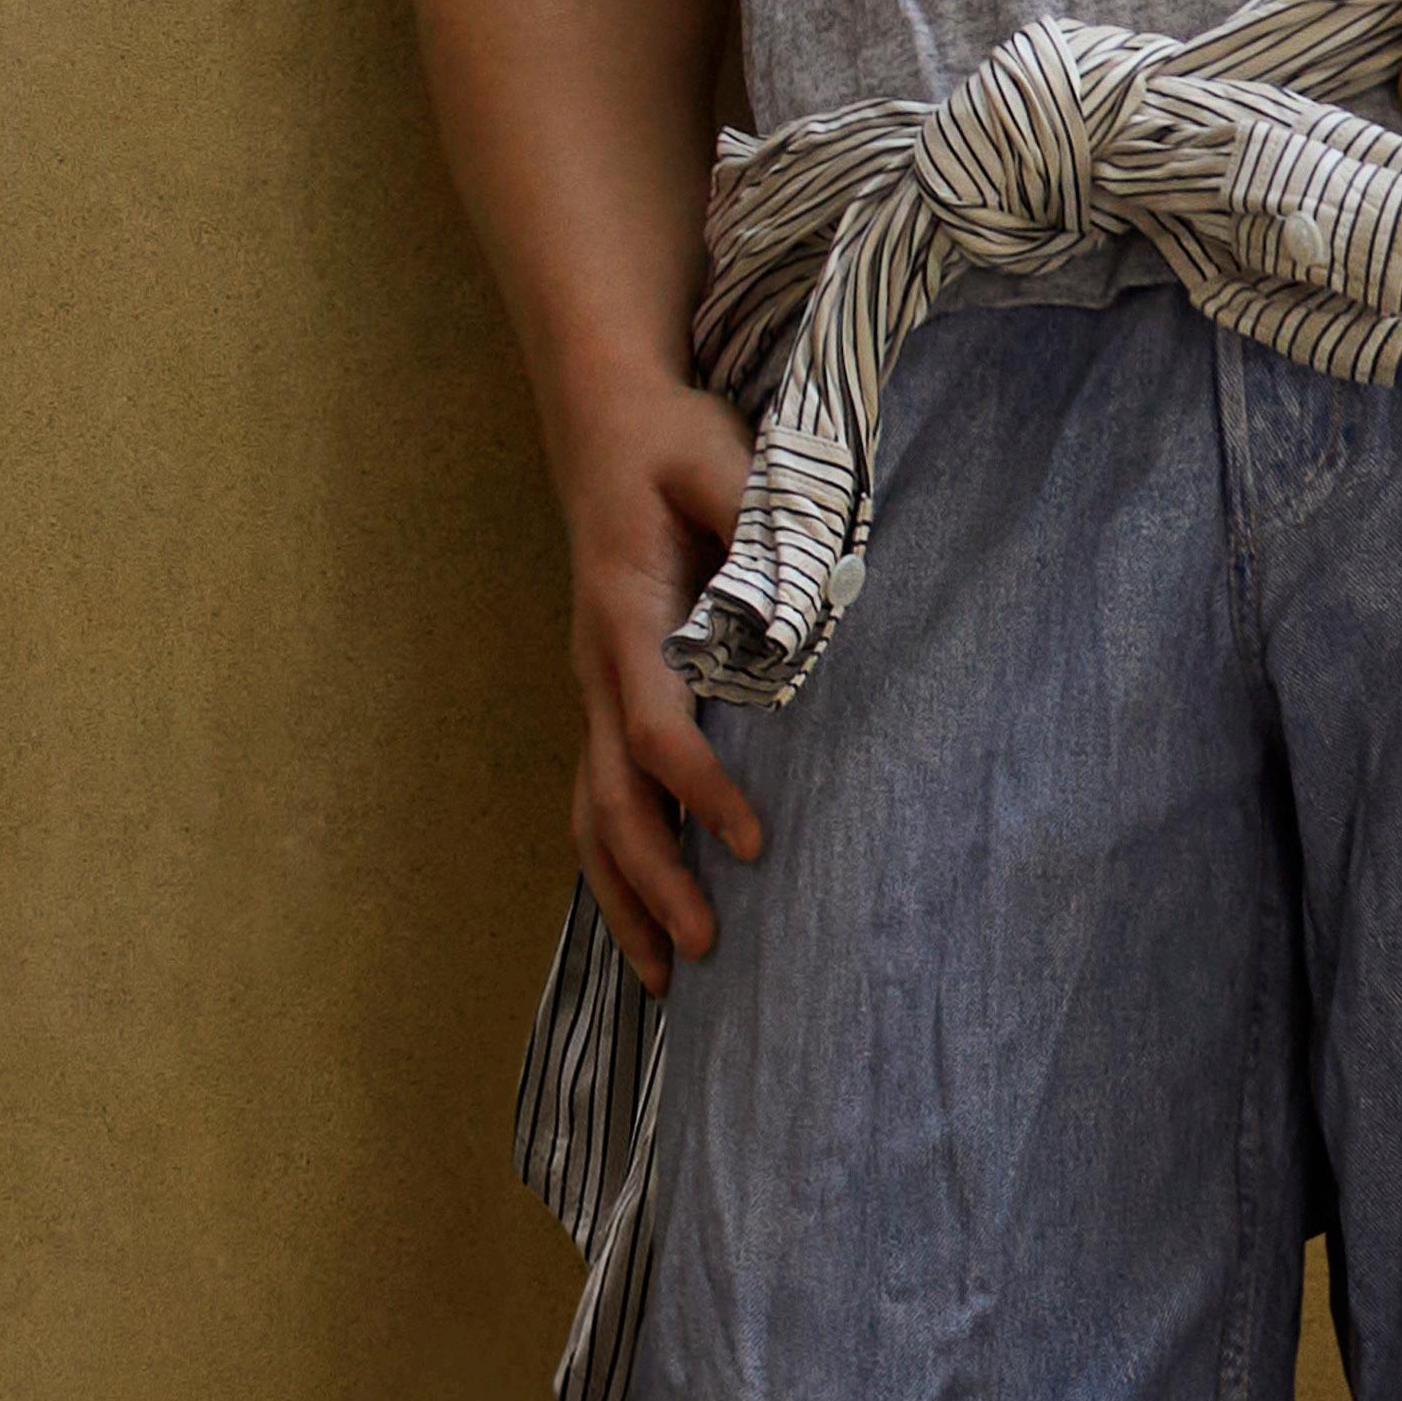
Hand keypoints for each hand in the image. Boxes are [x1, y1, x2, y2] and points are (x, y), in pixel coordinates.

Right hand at [562, 371, 763, 986]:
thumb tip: (810, 604)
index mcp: (627, 618)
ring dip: (624, 898)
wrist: (607, 419)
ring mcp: (594, 688)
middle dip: (655, 882)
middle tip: (709, 951)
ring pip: (592, 816)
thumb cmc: (673, 442)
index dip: (702, 790)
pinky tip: (647, 922)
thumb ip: (762, 527)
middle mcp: (598, 668)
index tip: (755, 844)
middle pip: (611, 801)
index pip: (652, 729)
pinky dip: (618, 869)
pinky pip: (598, 799)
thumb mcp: (722, 461)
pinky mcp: (606, 697)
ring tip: (665, 981)